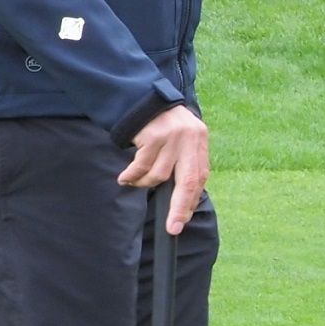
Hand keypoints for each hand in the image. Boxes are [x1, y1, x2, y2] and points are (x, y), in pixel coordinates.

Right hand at [118, 103, 209, 232]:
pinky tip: (125, 178)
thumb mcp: (180, 138)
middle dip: (180, 208)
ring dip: (144, 184)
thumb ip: (184, 162)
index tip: (182, 220)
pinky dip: (132, 176)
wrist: (140, 98)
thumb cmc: (160, 125)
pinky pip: (141, 167)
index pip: (199, 177)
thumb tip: (185, 201)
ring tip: (133, 181)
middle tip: (173, 228)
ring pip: (159, 176)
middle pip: (188, 181)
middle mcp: (189, 137)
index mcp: (199, 140)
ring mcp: (171, 136)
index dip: (190, 200)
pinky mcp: (153, 135)